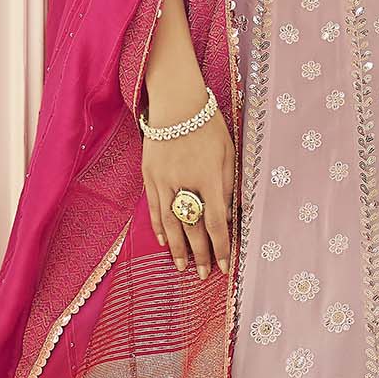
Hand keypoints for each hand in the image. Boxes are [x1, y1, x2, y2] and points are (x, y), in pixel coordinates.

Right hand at [141, 102, 235, 276]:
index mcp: (210, 178)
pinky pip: (154, 208)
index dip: (220, 247)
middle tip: (202, 274)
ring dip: (178, 248)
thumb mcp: (229, 153)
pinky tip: (165, 242)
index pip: (216, 223)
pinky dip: (159, 227)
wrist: (177, 102)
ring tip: (182, 266)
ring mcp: (163, 180)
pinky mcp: (149, 175)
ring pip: (170, 223)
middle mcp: (185, 183)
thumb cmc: (209, 126)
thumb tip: (227, 217)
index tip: (223, 265)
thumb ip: (228, 187)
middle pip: (193, 228)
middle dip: (199, 254)